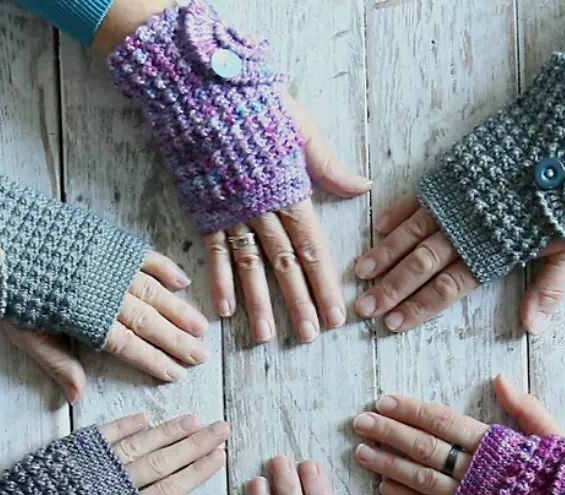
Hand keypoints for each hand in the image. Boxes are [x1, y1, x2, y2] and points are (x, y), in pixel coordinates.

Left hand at [2, 251, 208, 399]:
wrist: (0, 233)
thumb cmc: (8, 288)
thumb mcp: (26, 333)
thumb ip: (57, 362)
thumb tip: (78, 396)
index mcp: (88, 320)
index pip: (130, 346)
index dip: (155, 361)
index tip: (175, 373)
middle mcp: (108, 295)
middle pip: (150, 323)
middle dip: (178, 342)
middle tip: (200, 356)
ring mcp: (112, 267)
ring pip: (155, 293)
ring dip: (180, 312)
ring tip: (201, 328)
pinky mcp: (111, 243)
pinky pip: (146, 257)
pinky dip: (166, 268)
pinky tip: (183, 283)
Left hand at [78, 410, 228, 494]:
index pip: (171, 488)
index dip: (197, 472)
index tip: (219, 457)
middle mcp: (113, 486)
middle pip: (164, 460)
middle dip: (195, 443)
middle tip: (220, 428)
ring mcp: (92, 467)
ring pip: (140, 444)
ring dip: (169, 430)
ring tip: (194, 419)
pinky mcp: (69, 455)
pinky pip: (103, 435)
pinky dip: (124, 425)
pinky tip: (146, 417)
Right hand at [205, 96, 371, 344]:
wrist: (201, 88)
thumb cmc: (254, 103)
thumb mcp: (300, 128)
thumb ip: (329, 166)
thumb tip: (363, 187)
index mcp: (290, 191)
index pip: (313, 248)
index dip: (325, 284)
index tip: (337, 314)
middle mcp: (262, 209)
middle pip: (286, 265)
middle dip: (299, 303)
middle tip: (310, 336)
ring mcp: (232, 213)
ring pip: (250, 266)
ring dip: (259, 304)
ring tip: (266, 336)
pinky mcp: (206, 210)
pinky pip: (214, 252)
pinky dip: (219, 281)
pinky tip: (224, 311)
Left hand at [353, 374, 564, 494]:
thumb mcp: (554, 437)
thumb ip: (525, 409)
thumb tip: (499, 379)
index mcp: (495, 444)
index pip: (443, 421)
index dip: (411, 410)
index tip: (384, 400)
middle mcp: (476, 470)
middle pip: (423, 447)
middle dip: (389, 433)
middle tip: (360, 422)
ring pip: (420, 478)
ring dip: (387, 464)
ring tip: (361, 452)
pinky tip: (383, 488)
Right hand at [354, 194, 564, 333]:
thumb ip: (548, 287)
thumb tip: (530, 327)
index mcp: (493, 251)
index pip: (447, 288)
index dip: (419, 307)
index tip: (394, 324)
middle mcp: (466, 229)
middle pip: (420, 266)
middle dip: (390, 290)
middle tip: (365, 308)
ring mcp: (456, 200)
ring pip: (412, 234)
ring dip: (384, 256)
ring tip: (361, 274)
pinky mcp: (455, 174)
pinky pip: (419, 197)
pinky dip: (398, 212)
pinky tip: (381, 229)